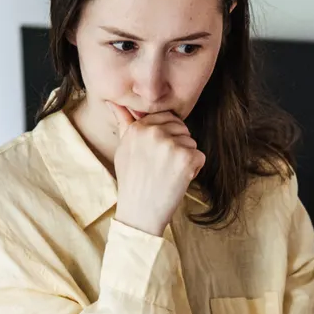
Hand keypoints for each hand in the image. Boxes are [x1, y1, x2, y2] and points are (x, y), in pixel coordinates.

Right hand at [110, 106, 205, 235]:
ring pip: (192, 142)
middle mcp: (154, 132)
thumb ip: (124, 122)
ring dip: (185, 158)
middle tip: (163, 166)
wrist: (140, 212)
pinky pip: (200, 156)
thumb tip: (113, 101)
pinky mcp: (186, 158)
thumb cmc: (132, 181)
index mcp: (139, 127)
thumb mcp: (123, 148)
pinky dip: (193, 170)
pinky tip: (177, 180)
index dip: (167, 136)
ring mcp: (171, 144)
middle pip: (181, 128)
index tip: (158, 154)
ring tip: (168, 173)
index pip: (166, 117)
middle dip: (178, 145)